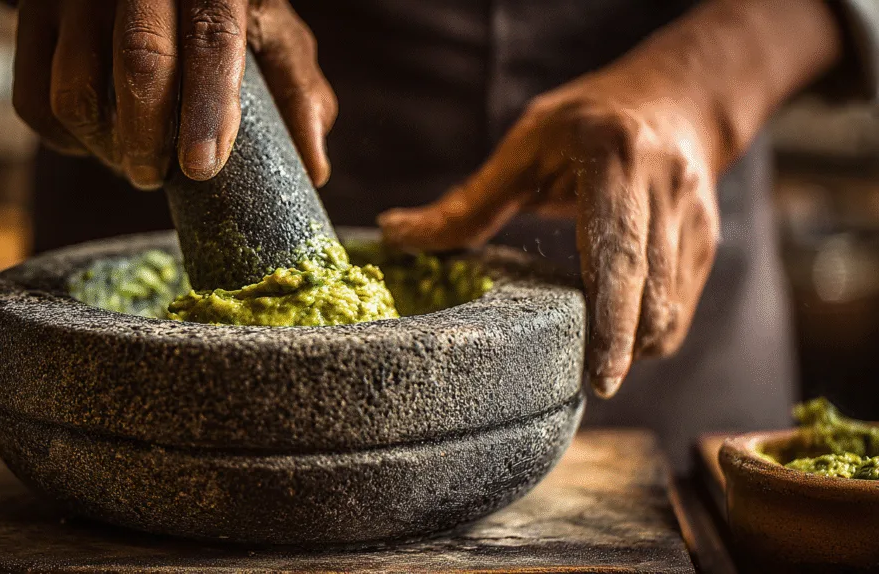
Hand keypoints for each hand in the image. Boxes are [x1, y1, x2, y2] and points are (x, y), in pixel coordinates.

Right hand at [12, 0, 336, 189]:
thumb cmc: (221, 4)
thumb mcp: (269, 32)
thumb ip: (294, 91)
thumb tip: (315, 168)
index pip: (212, 37)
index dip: (209, 107)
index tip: (202, 167)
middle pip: (139, 62)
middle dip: (151, 140)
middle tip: (158, 178)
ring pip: (77, 88)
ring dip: (107, 147)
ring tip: (135, 163)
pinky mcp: (32, 14)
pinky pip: (34, 99)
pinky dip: (66, 140)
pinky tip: (100, 144)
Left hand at [378, 71, 719, 398]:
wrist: (676, 99)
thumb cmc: (587, 121)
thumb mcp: (525, 144)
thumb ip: (469, 201)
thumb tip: (394, 234)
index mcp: (617, 160)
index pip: (618, 251)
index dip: (612, 318)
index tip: (601, 374)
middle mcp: (667, 191)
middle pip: (653, 292)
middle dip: (625, 348)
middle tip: (595, 386)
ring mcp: (695, 220)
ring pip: (673, 310)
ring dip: (635, 344)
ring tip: (597, 357)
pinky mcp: (707, 244)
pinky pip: (681, 309)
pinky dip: (647, 332)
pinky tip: (615, 333)